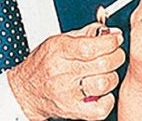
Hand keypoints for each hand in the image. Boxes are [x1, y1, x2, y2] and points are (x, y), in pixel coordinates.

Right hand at [7, 23, 125, 119]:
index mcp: (58, 51)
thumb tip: (110, 31)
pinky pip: (101, 107)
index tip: (116, 39)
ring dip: (111, 76)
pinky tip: (100, 92)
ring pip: (104, 84)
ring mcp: (67, 93)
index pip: (91, 47)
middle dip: (116, 56)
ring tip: (104, 73)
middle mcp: (62, 72)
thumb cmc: (42, 65)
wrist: (25, 91)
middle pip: (102, 64)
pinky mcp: (73, 110)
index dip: (110, 42)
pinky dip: (107, 99)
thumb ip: (86, 33)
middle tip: (115, 54)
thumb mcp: (58, 41)